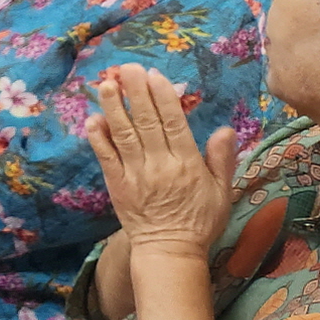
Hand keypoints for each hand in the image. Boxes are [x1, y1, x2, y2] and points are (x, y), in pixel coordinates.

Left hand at [86, 64, 237, 259]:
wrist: (169, 252)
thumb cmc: (200, 222)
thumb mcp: (222, 192)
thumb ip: (222, 160)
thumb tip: (226, 129)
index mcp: (187, 164)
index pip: (174, 124)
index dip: (163, 98)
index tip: (155, 76)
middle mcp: (160, 165)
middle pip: (147, 123)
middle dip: (137, 93)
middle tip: (128, 67)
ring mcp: (135, 174)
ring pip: (123, 135)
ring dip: (114, 108)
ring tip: (107, 84)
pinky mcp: (117, 185)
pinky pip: (106, 158)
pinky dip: (99, 138)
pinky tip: (93, 118)